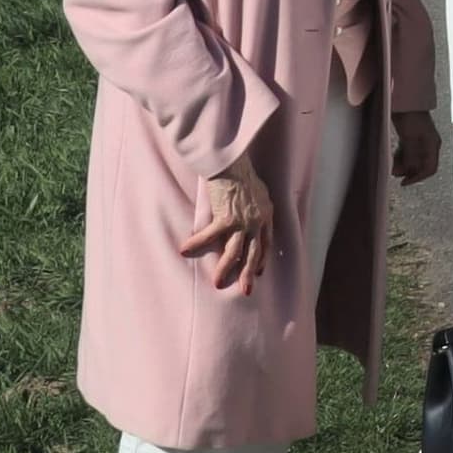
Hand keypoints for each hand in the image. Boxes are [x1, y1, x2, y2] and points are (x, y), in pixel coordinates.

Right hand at [176, 164, 271, 294]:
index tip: (258, 271)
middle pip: (254, 252)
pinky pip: (209, 236)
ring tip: (217, 283)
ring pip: (234, 251)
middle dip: (248, 273)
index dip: (262, 258)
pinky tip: (185, 250)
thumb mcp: (258, 192)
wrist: (233, 162)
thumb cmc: (242, 173)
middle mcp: (258, 220)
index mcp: (267, 215)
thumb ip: (255, 206)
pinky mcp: (225, 217)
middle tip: (245, 291)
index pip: (267, 242)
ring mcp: (242, 220)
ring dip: (225, 268)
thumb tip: (249, 214)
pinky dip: (197, 243)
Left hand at [389, 108, 440, 183]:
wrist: (404, 100)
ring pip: (412, 160)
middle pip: (420, 165)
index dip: (418, 177)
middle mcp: (428, 145)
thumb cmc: (410, 116)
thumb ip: (411, 155)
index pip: (430, 168)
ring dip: (402, 165)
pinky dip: (399, 158)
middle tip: (392, 172)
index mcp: (432, 145)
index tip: (403, 182)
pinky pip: (406, 153)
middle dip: (407, 171)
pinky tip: (391, 158)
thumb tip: (409, 171)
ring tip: (390, 166)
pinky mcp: (410, 137)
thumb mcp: (410, 137)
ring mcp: (419, 141)